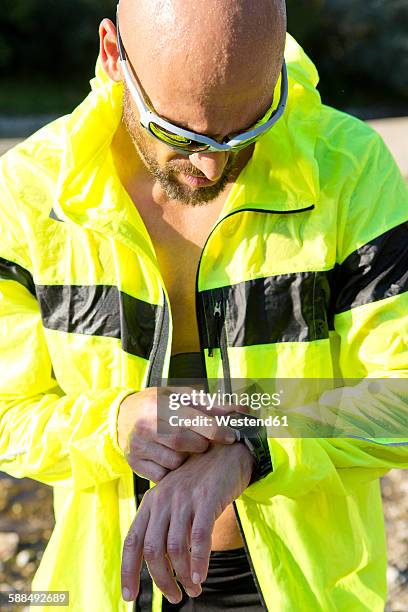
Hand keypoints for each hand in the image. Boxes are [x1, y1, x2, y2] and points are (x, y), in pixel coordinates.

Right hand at [117, 387, 236, 481]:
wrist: (120, 416)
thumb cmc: (159, 404)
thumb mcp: (180, 396)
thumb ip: (211, 403)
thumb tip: (242, 408)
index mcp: (159, 404)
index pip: (192, 420)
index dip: (215, 430)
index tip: (231, 436)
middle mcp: (146, 425)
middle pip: (183, 443)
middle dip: (200, 445)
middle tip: (203, 442)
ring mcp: (138, 446)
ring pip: (174, 462)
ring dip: (186, 459)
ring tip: (184, 449)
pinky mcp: (133, 463)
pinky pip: (161, 476)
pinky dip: (171, 471)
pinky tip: (170, 458)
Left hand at [121, 442, 253, 603]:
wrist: (225, 453)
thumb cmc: (199, 482)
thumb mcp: (174, 498)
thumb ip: (163, 524)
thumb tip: (159, 566)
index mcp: (151, 502)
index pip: (132, 541)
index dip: (128, 571)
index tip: (129, 596)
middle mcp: (163, 500)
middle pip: (152, 550)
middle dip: (162, 580)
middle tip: (175, 596)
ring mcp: (185, 499)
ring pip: (175, 548)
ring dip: (183, 575)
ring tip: (193, 589)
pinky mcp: (207, 499)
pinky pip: (199, 536)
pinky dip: (199, 561)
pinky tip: (201, 576)